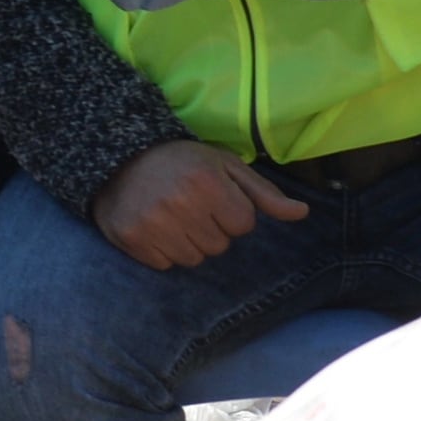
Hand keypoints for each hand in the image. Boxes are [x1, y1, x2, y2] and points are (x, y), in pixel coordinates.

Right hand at [91, 139, 310, 271]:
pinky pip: (166, 264)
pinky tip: (155, 227)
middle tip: (189, 205)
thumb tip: (302, 214)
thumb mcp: (225, 166)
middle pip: (219, 245)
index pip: (243, 224)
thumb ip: (264, 193)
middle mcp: (180, 203)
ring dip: (188, 242)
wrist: (118, 155)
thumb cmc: (181, 161)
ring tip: (172, 216)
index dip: (231, 212)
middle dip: (210, 228)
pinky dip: (163, 250)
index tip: (211, 196)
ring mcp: (153, 223)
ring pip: (194, 259)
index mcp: (207, 181)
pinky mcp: (133, 238)